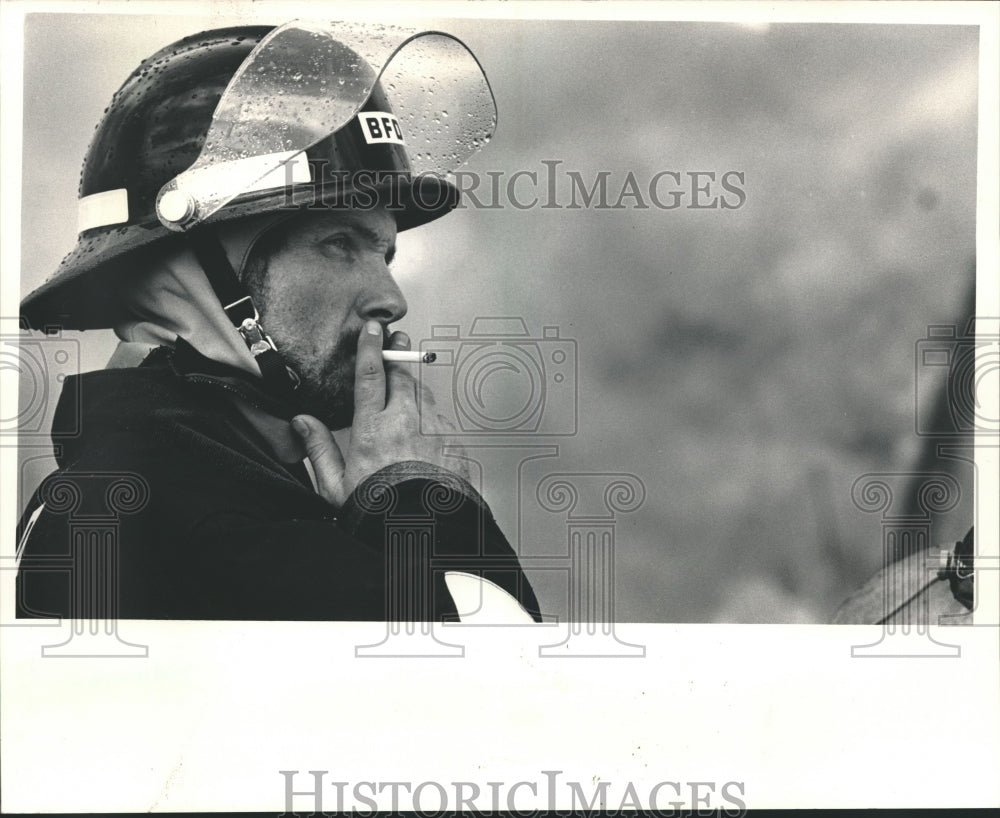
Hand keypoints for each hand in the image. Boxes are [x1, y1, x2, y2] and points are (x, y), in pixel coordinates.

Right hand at [291, 320, 469, 506]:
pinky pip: (442, 423)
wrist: (422, 531)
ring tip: (407, 391)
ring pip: (424, 397)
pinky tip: (425, 435)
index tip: (373, 329)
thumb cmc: (377, 511)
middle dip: (399, 355)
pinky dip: (432, 422)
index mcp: (373, 427)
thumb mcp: (335, 485)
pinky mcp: (454, 444)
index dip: (371, 348)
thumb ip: (319, 448)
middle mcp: (406, 421)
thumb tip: (301, 422)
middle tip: (398, 340)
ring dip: (415, 389)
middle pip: (402, 376)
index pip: (370, 375)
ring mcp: (434, 430)